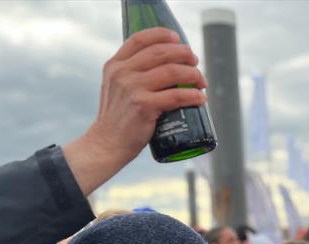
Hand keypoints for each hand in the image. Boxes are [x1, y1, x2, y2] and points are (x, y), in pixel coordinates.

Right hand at [63, 27, 207, 195]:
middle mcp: (122, 73)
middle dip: (184, 54)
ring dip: (193, 74)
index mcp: (115, 65)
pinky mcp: (144, 106)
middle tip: (195, 62)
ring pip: (172, 72)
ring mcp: (133, 89)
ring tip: (202, 81)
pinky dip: (193, 96)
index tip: (178, 40)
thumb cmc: (118, 118)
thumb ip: (132, 75)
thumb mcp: (117, 88)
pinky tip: (201, 98)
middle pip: (161, 53)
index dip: (162, 35)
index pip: (140, 39)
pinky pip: (176, 96)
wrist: (106, 144)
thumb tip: (164, 67)